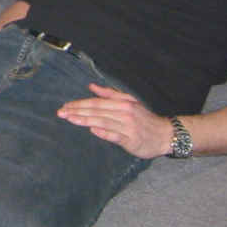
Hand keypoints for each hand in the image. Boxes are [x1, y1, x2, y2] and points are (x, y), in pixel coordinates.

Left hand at [56, 84, 173, 158]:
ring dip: (85, 120)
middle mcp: (124, 112)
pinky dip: (104, 133)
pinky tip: (92, 130)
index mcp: (122, 103)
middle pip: (97, 110)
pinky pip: (116, 136)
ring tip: (70, 119)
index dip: (80, 104)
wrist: (165, 134)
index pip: (96, 102)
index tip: (65, 106)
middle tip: (61, 113)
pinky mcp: (132, 140)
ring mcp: (128, 126)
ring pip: (103, 121)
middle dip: (77, 111)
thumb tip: (91, 87)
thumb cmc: (144, 119)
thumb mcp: (129, 102)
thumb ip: (110, 94)